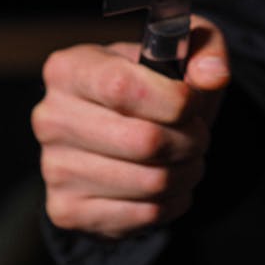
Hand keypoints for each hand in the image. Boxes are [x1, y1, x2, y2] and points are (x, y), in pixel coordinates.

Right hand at [31, 14, 229, 239]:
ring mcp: (54, 168)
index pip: (121, 87)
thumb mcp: (180, 49)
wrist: (125, 128)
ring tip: (190, 157)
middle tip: (199, 134)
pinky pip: (142, 216)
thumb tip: (213, 75)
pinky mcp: (67, 210)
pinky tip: (171, 183)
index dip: (173, 100)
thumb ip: (204, 48)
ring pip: (149, 182)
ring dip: (187, 172)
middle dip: (190, 140)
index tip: (194, 102)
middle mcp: (51, 118)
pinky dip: (173, 202)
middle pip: (143, 141)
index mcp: (68, 69)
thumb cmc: (152, 83)